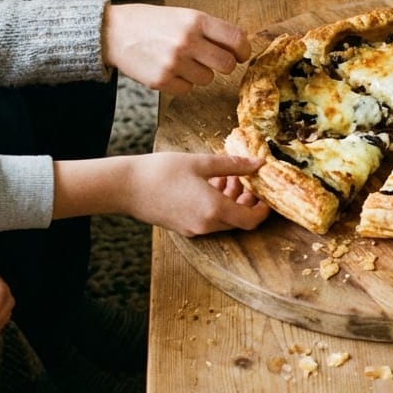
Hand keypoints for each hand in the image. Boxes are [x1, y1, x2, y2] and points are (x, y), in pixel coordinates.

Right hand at [55, 153, 270, 235]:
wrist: (125, 187)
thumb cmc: (161, 172)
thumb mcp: (201, 163)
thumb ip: (233, 165)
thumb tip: (259, 163)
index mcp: (214, 210)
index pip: (251, 220)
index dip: (264, 209)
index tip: (267, 193)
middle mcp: (206, 225)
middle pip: (238, 220)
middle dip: (246, 200)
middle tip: (245, 178)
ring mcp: (193, 229)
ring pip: (223, 219)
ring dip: (230, 200)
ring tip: (225, 176)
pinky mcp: (182, 227)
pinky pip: (208, 220)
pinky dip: (215, 204)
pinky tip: (208, 183)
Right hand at [103, 4, 250, 94]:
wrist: (113, 32)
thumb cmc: (151, 23)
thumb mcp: (182, 15)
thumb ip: (208, 29)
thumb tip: (237, 46)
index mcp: (196, 20)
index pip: (236, 39)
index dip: (243, 50)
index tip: (240, 54)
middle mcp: (187, 41)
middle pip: (227, 65)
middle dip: (224, 65)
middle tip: (214, 61)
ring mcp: (174, 63)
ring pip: (207, 79)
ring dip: (200, 73)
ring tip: (182, 61)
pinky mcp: (162, 81)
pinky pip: (188, 89)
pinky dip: (182, 83)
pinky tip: (169, 69)